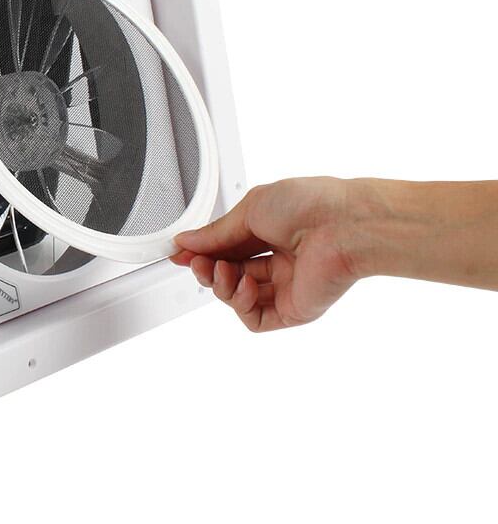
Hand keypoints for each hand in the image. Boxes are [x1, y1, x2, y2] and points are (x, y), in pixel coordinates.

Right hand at [172, 178, 360, 331]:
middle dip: (207, 269)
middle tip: (196, 262)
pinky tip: (243, 286)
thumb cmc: (310, 204)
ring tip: (222, 270)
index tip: (179, 252)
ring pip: (237, 298)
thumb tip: (186, 241)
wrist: (343, 224)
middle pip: (229, 274)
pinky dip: (240, 305)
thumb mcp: (249, 210)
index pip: (227, 249)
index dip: (202, 252)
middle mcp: (279, 261)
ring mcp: (286, 287)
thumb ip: (215, 233)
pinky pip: (255, 318)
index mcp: (270, 233)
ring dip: (221, 286)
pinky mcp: (294, 310)